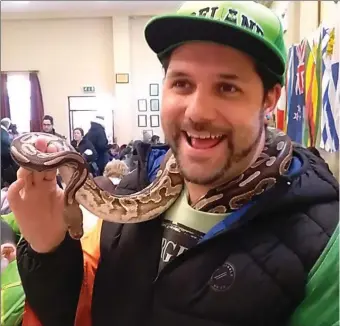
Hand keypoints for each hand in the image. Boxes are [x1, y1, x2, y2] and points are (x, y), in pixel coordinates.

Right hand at [7, 136, 67, 252]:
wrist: (51, 239)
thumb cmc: (61, 219)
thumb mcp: (70, 202)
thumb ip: (73, 189)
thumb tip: (81, 175)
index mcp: (50, 183)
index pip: (49, 165)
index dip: (51, 156)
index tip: (54, 145)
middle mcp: (37, 186)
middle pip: (35, 167)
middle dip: (38, 154)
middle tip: (41, 143)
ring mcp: (27, 195)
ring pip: (23, 176)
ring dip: (26, 167)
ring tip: (32, 160)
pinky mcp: (19, 206)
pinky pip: (13, 194)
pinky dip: (15, 187)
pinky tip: (21, 182)